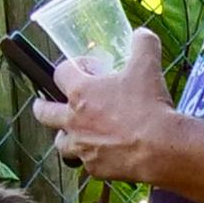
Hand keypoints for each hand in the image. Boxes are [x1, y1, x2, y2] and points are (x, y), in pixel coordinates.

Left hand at [42, 31, 172, 181]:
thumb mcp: (148, 66)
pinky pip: (86, 163)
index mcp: (81, 92)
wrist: (161, 148)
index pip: (59, 73)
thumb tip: (142, 34)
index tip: (86, 68)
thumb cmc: (149, 106)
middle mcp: (73, 120)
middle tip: (51, 103)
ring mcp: (81, 147)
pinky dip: (92, 157)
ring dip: (65, 136)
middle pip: (43, 112)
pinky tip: (107, 152)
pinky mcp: (95, 168)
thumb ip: (142, 44)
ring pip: (59, 143)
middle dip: (43, 105)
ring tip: (79, 133)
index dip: (70, 67)